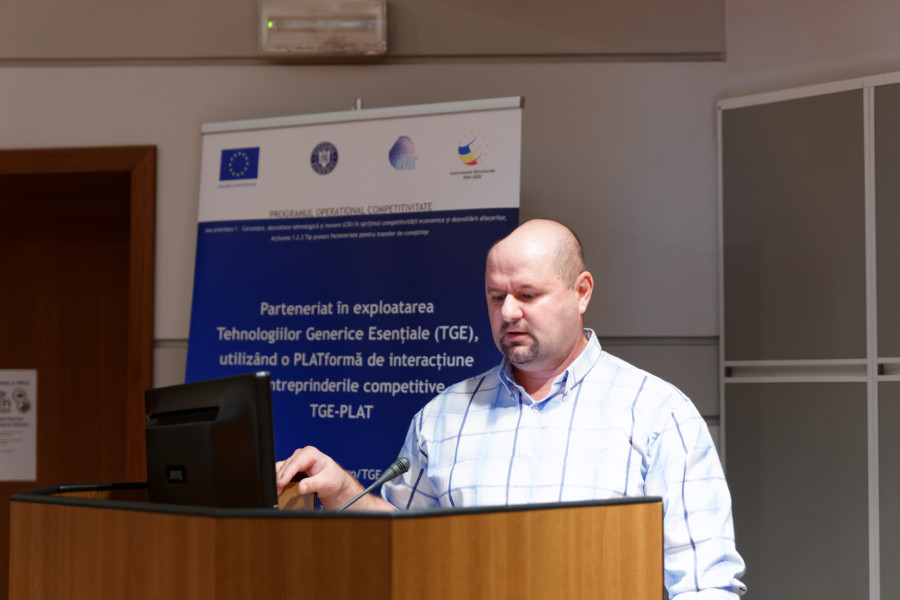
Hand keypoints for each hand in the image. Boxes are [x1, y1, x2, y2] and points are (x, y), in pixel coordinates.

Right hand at [275, 446, 392, 510]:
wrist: (335, 484)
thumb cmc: (334, 479)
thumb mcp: (326, 482)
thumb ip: (313, 484)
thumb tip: (301, 487)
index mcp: (311, 453)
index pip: (295, 462)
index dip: (287, 473)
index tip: (281, 483)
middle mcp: (301, 455)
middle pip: (285, 465)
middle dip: (280, 478)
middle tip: (277, 492)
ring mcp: (295, 462)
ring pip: (280, 469)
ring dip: (277, 480)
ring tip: (277, 492)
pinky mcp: (291, 470)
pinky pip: (281, 474)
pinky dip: (279, 482)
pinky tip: (279, 490)